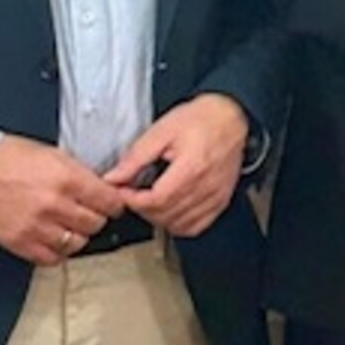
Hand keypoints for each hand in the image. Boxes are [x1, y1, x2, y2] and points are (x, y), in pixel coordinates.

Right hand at [0, 134, 123, 264]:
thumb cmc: (11, 158)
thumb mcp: (56, 156)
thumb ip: (82, 176)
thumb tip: (106, 191)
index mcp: (68, 179)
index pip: (110, 202)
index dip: (114, 203)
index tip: (111, 204)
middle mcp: (55, 205)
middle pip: (96, 224)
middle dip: (95, 218)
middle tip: (87, 212)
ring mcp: (37, 226)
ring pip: (78, 244)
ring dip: (77, 236)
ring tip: (69, 225)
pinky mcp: (20, 243)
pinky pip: (52, 258)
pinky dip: (58, 251)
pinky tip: (54, 239)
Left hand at [105, 92, 249, 236]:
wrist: (231, 117)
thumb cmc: (200, 120)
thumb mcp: (161, 131)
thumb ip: (135, 157)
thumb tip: (113, 178)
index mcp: (191, 168)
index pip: (156, 200)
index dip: (133, 200)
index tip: (124, 191)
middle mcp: (206, 186)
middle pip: (165, 215)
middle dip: (142, 208)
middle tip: (134, 193)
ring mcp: (215, 197)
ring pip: (179, 225)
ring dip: (158, 218)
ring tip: (151, 200)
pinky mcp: (220, 201)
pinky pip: (196, 227)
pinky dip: (178, 224)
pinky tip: (170, 210)